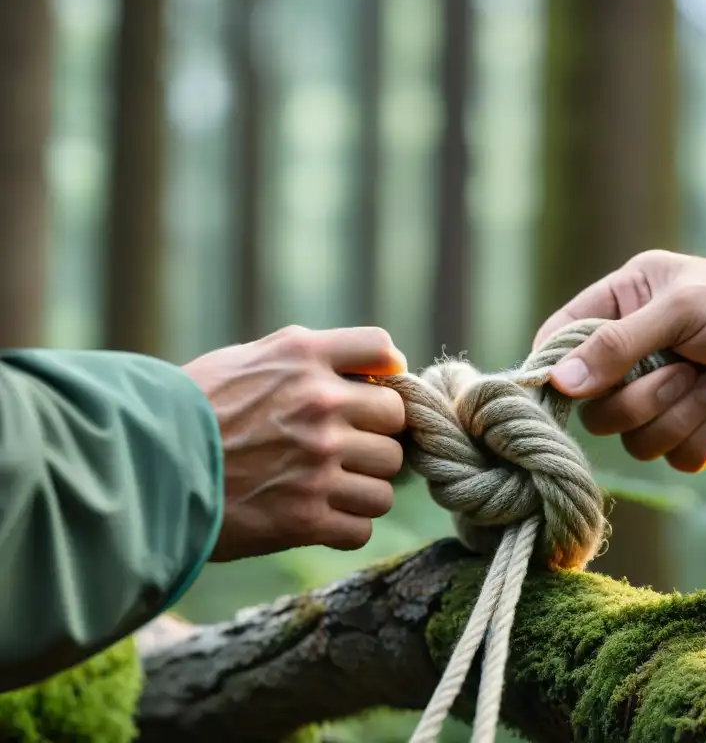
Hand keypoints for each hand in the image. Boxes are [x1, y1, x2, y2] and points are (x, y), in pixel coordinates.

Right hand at [183, 325, 407, 560]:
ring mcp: (317, 464)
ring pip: (386, 481)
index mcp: (304, 358)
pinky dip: (345, 526)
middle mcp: (320, 406)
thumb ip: (313, 356)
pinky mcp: (306, 518)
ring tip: (329, 487)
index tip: (369, 394)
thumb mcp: (249, 359)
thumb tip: (386, 359)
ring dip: (363, 487)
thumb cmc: (192, 411)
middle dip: (374, 435)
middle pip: (395, 421)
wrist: (141, 470)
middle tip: (345, 448)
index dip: (384, 373)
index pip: (382, 348)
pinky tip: (318, 517)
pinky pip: (362, 526)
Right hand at [533, 250, 705, 471]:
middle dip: (641, 400)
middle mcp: (636, 356)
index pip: (560, 342)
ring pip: (635, 441)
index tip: (561, 391)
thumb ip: (615, 346)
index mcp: (623, 308)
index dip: (555, 370)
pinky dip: (705, 434)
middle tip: (682, 373)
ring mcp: (666, 399)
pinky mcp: (698, 432)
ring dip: (680, 416)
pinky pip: (676, 457)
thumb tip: (558, 384)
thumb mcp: (680, 310)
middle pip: (596, 410)